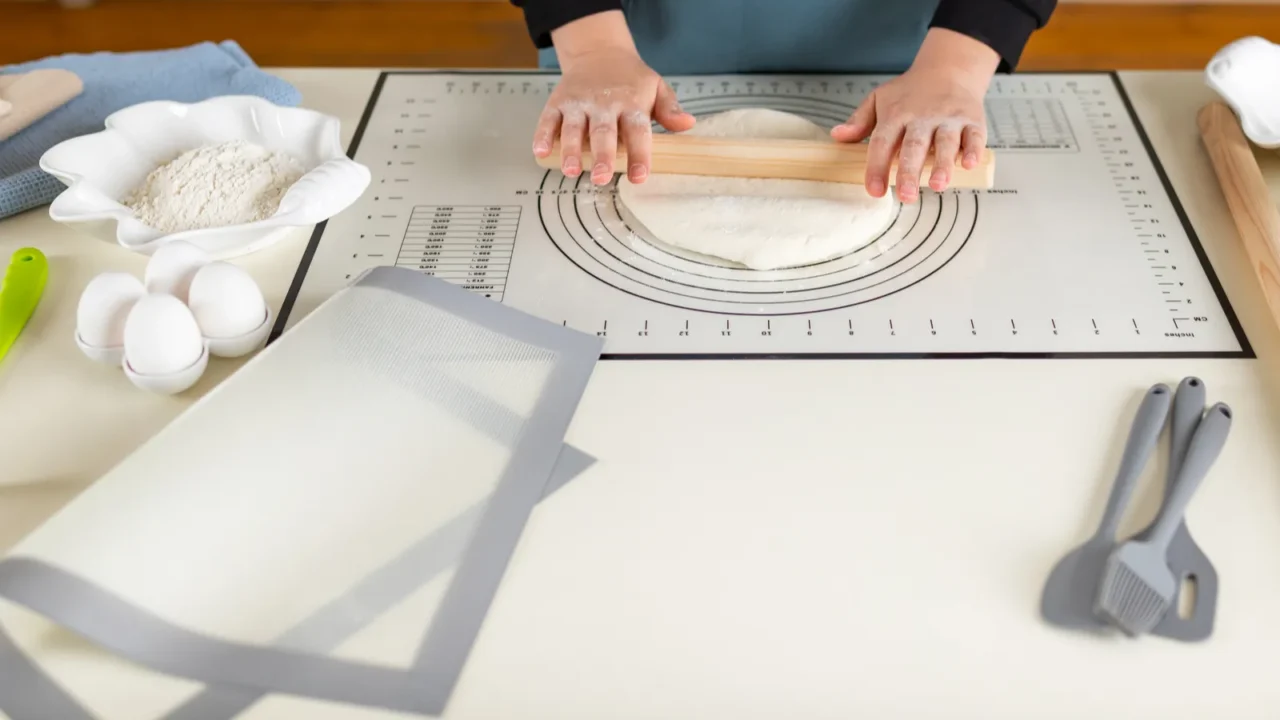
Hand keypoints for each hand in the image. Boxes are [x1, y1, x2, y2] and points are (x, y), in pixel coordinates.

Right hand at [531, 11, 694, 185]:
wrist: (599, 52)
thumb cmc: (631, 80)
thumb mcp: (656, 87)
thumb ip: (669, 109)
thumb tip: (688, 124)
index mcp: (631, 102)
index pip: (637, 130)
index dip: (639, 154)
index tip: (639, 177)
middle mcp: (603, 103)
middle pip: (603, 132)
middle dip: (603, 155)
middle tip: (602, 178)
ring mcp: (578, 102)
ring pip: (573, 128)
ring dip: (571, 150)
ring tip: (572, 171)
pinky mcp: (558, 102)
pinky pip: (548, 119)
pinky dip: (543, 135)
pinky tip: (541, 153)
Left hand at [831, 29, 996, 202]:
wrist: (949, 68)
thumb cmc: (911, 91)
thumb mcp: (879, 99)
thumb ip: (859, 120)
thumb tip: (837, 136)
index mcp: (897, 114)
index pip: (882, 142)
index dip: (877, 167)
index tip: (875, 190)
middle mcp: (923, 117)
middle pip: (914, 146)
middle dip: (910, 172)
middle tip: (906, 196)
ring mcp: (949, 118)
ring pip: (946, 142)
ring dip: (943, 164)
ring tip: (937, 185)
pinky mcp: (972, 120)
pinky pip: (974, 136)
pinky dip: (973, 149)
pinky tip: (969, 164)